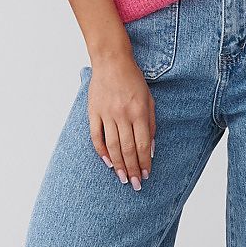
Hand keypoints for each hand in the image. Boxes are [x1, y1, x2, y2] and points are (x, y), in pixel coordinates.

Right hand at [86, 50, 155, 190]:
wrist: (112, 62)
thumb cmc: (133, 80)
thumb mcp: (149, 100)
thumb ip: (151, 124)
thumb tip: (150, 148)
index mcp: (139, 112)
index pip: (143, 144)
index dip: (144, 162)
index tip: (146, 175)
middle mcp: (123, 115)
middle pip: (128, 149)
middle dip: (133, 169)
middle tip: (135, 184)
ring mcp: (107, 114)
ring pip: (113, 146)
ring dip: (119, 165)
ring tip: (123, 178)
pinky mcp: (93, 112)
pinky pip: (97, 137)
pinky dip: (102, 151)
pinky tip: (108, 163)